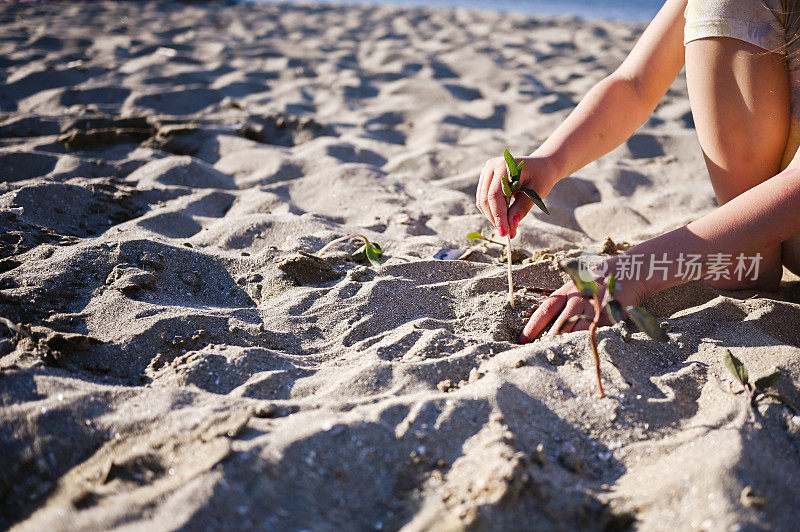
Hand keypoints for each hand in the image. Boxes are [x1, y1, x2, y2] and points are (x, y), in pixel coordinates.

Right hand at [476, 155, 556, 238]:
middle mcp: (491, 167)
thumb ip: (522, 208)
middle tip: (508, 233)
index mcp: (504, 165)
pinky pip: (484, 200)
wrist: (541, 166)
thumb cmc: (542, 177)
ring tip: (508, 226)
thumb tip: (511, 225)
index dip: (498, 216)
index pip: (494, 195)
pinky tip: (505, 217)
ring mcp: (486, 172)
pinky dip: (493, 211)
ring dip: (493, 217)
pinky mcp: (486, 180)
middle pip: (485, 199)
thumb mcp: (536, 193)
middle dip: (495, 219)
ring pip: (482, 201)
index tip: (505, 233)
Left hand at [519, 266, 648, 341]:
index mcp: (566, 292)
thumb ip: (560, 305)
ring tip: (557, 354)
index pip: (545, 311)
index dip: (533, 326)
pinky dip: (584, 344)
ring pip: (576, 332)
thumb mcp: (573, 288)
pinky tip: (579, 351)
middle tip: (538, 352)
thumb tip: (544, 327)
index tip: (523, 340)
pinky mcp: (608, 318)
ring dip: (566, 344)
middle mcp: (578, 300)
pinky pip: (594, 335)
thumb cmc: (592, 284)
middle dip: (549, 340)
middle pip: (560, 325)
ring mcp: (593, 310)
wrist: (624, 274)